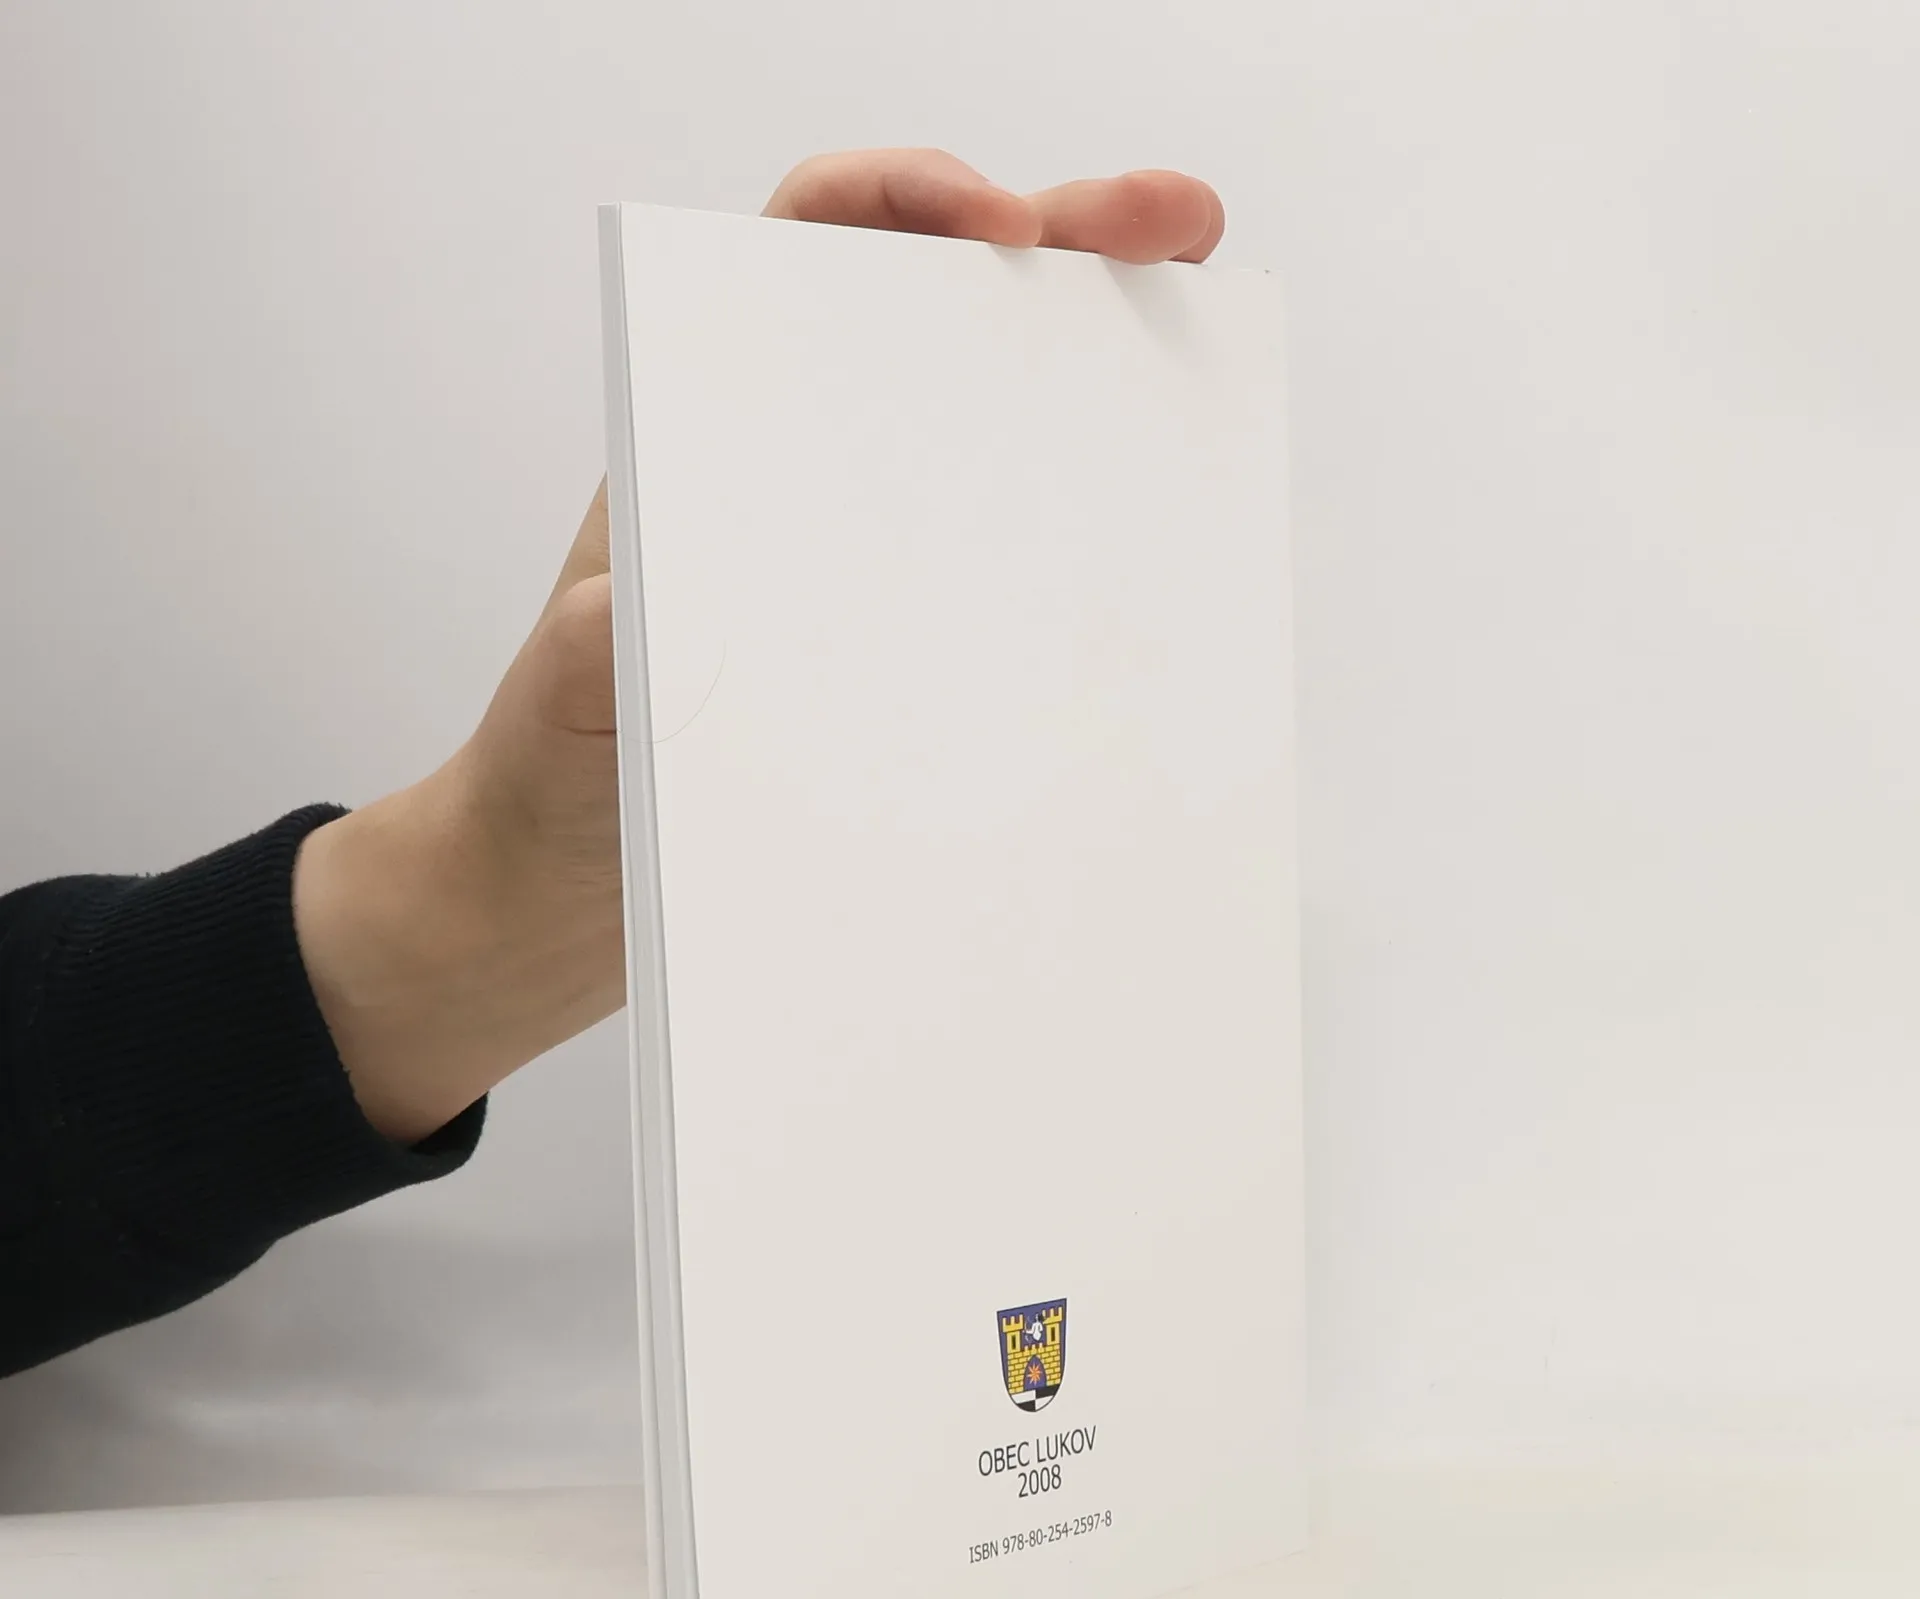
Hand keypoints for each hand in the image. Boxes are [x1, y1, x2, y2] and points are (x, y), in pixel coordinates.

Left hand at [293, 152, 1225, 1141]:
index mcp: (711, 434)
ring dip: (1108, 389)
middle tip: (1180, 227)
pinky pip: (1017, 578)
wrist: (575, 893)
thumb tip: (639, 613)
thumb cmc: (558, 772)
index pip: (807, 249)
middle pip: (944, 312)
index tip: (995, 221)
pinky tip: (1167, 566)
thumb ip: (592, 652)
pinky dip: (1095, 553)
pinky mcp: (911, 650)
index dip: (903, 197)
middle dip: (1072, 248)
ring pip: (1001, 436)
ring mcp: (867, 559)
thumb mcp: (566, 705)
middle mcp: (802, 471)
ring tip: (1211, 374)